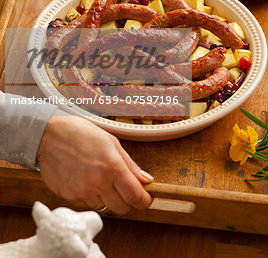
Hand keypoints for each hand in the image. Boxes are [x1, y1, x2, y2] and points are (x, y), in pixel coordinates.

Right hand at [37, 115, 152, 214]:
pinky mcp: (69, 197)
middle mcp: (98, 182)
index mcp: (112, 166)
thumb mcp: (110, 141)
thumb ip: (129, 163)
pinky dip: (92, 197)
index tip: (146, 199)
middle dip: (128, 201)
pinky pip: (87, 204)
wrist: (48, 136)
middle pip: (122, 208)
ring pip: (105, 207)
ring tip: (102, 180)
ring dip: (108, 199)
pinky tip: (87, 181)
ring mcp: (82, 192)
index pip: (135, 195)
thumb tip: (145, 179)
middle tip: (126, 190)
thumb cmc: (79, 133)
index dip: (144, 200)